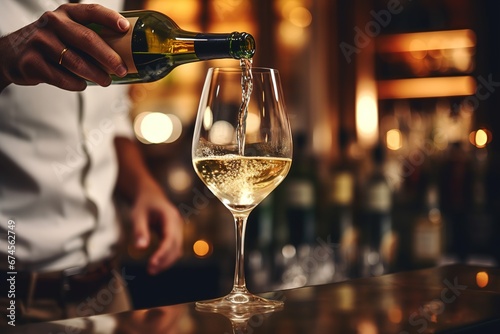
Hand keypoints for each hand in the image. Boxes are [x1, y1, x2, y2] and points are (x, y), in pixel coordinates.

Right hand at [0, 3, 128, 91]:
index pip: (92, 12)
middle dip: (109, 57)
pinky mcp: (32, 62)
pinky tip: (81, 84)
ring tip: (106, 82)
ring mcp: (40, 41)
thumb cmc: (51, 44)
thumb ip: (88, 37)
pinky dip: (76, 83)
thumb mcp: (67, 32)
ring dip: (95, 75)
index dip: (110, 19)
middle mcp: (53, 23)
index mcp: (67, 13)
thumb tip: (123, 56)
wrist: (12, 54)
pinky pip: (62, 77)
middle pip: (87, 40)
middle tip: (121, 70)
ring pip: (76, 62)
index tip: (125, 28)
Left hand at [129, 179, 183, 274]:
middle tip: (150, 271)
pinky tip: (156, 264)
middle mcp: (178, 224)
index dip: (162, 253)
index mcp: (170, 216)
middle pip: (176, 246)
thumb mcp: (138, 215)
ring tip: (151, 270)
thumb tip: (140, 248)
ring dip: (166, 261)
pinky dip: (167, 257)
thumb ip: (139, 230)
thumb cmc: (143, 204)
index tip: (152, 264)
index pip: (170, 239)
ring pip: (177, 250)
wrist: (151, 196)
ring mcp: (178, 229)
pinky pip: (174, 249)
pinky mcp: (175, 234)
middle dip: (165, 260)